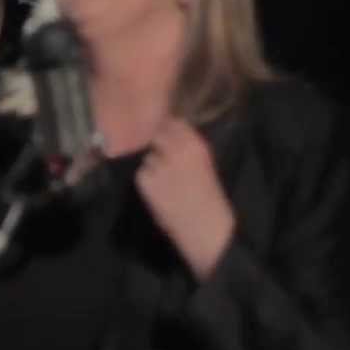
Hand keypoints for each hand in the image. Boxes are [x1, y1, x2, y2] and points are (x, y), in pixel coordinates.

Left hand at [135, 119, 234, 280]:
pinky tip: (158, 192)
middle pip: (154, 135)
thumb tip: (166, 135)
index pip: (172, 122)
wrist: (205, 227)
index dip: (165, 130)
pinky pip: (140, 174)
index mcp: (196, 145)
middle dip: (154, 144)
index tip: (165, 137)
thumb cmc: (209, 197)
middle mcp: (176, 150)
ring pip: (146, 157)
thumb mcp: (204, 164)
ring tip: (163, 181)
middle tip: (159, 158)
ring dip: (150, 165)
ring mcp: (159, 165)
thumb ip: (186, 148)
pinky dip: (145, 181)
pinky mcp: (145, 181)